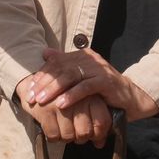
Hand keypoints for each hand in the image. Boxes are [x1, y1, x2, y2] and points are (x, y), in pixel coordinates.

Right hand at [17, 75, 114, 145]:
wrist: (37, 84)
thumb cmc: (65, 98)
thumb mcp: (84, 105)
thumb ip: (95, 123)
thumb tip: (100, 144)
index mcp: (92, 96)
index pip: (102, 122)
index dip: (98, 135)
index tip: (92, 136)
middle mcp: (78, 99)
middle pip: (85, 132)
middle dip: (80, 138)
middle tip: (75, 134)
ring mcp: (61, 105)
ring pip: (68, 136)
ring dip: (65, 138)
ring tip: (63, 130)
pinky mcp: (46, 110)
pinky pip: (53, 135)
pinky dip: (53, 137)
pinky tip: (53, 128)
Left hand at [23, 47, 158, 120]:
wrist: (130, 99)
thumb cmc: (102, 91)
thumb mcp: (81, 79)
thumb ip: (64, 66)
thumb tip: (45, 53)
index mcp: (82, 55)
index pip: (56, 63)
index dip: (42, 76)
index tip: (28, 90)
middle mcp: (90, 58)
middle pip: (61, 69)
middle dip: (44, 84)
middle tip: (32, 97)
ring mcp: (99, 68)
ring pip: (71, 76)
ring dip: (54, 89)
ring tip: (42, 101)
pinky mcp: (106, 81)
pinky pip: (86, 87)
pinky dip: (72, 95)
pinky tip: (61, 104)